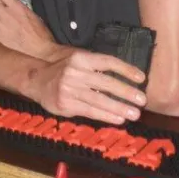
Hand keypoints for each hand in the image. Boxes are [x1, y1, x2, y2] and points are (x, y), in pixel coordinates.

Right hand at [25, 49, 146, 124]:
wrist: (36, 79)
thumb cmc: (62, 69)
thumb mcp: (77, 60)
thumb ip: (96, 67)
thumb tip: (125, 77)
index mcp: (80, 58)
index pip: (108, 62)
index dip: (126, 69)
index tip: (142, 78)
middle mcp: (75, 72)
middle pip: (106, 82)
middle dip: (126, 92)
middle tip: (143, 100)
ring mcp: (69, 89)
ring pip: (99, 99)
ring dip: (119, 107)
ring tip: (134, 113)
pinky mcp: (66, 104)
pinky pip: (90, 111)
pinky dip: (106, 116)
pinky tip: (118, 119)